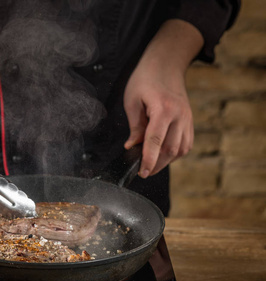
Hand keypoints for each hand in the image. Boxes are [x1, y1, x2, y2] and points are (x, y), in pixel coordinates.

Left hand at [124, 57, 192, 177]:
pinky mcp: (190, 121)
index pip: (155, 141)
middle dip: (156, 164)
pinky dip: (175, 153)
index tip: (142, 172)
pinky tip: (163, 154)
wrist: (166, 65)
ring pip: (180, 149)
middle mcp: (180, 115)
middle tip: (143, 171)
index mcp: (163, 108)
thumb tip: (132, 147)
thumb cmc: (145, 80)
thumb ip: (134, 126)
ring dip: (166, 161)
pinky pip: (186, 144)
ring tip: (151, 164)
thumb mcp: (132, 101)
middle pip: (170, 149)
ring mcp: (188, 119)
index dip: (148, 160)